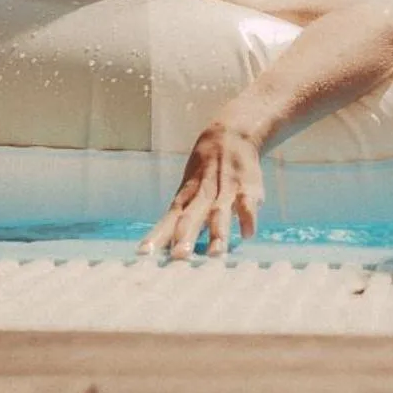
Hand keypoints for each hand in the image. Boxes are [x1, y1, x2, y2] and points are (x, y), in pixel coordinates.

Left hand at [140, 122, 265, 258]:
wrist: (230, 136)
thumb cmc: (203, 174)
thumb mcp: (186, 193)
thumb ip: (176, 221)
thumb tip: (155, 251)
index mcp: (185, 199)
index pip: (168, 220)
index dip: (157, 236)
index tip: (144, 254)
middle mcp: (203, 196)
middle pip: (192, 218)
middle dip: (185, 237)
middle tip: (179, 257)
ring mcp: (226, 191)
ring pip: (219, 213)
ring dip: (217, 232)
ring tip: (215, 254)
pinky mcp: (247, 188)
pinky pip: (247, 203)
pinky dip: (247, 218)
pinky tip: (247, 234)